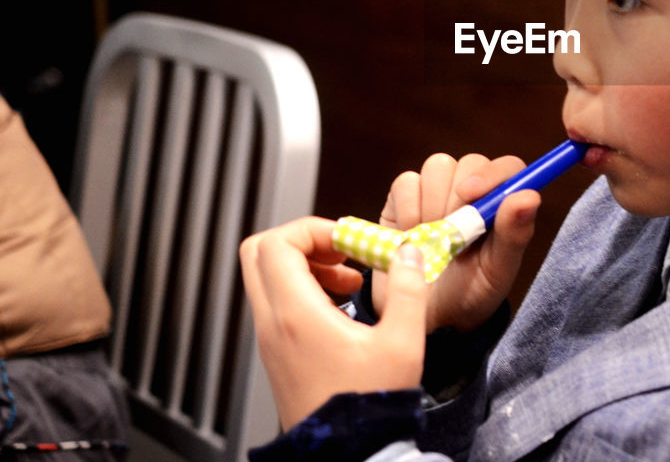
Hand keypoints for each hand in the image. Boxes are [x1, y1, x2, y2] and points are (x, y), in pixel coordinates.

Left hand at [240, 216, 429, 428]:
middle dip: (303, 240)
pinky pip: (277, 301)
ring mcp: (270, 339)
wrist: (346, 454)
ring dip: (305, 264)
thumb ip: (409, 290)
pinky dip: (304, 289)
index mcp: (296, 315)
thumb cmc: (368, 407)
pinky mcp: (276, 352)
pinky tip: (342, 306)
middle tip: (341, 250)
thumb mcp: (403, 343)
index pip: (278, 244)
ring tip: (349, 279)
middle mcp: (273, 324)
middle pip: (260, 252)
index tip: (348, 240)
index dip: (313, 229)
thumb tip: (407, 253)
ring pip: (266, 277)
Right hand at [375, 153, 538, 332]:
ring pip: (437, 166)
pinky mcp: (405, 196)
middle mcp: (474, 190)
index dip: (493, 175)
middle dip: (458, 198)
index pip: (509, 168)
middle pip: (470, 163)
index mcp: (504, 204)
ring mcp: (438, 189)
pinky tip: (410, 236)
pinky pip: (406, 181)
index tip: (472, 195)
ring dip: (433, 204)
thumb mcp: (497, 272)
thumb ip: (514, 234)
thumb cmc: (470, 292)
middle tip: (451, 234)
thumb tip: (529, 196)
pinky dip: (407, 209)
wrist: (426, 315)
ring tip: (433, 240)